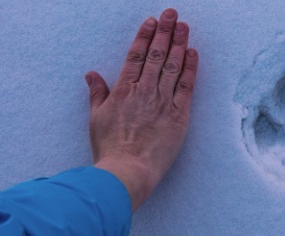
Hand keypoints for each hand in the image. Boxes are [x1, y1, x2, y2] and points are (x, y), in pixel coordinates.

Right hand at [85, 8, 198, 210]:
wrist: (128, 170)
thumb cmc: (110, 148)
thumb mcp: (96, 119)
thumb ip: (97, 94)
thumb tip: (92, 75)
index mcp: (123, 90)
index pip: (136, 55)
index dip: (144, 36)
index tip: (151, 21)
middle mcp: (144, 91)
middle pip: (156, 55)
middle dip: (164, 32)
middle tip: (171, 14)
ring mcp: (162, 102)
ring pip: (172, 66)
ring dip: (179, 44)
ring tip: (183, 26)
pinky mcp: (179, 116)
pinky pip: (186, 87)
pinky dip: (190, 69)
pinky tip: (193, 53)